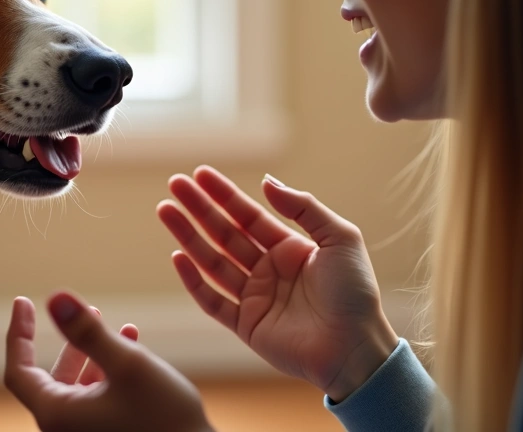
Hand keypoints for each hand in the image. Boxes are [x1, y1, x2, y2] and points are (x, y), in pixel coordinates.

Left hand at [4, 291, 213, 431]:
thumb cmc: (164, 419)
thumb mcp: (127, 364)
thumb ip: (88, 331)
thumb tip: (55, 298)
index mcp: (57, 415)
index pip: (18, 370)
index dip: (18, 333)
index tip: (23, 301)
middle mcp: (65, 429)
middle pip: (49, 378)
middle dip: (71, 340)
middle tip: (89, 310)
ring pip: (77, 386)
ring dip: (95, 354)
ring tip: (120, 327)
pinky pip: (97, 399)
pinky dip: (109, 372)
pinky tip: (134, 348)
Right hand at [157, 166, 398, 401]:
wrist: (356, 348)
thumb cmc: (356, 293)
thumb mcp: (340, 238)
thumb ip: (304, 207)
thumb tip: (266, 182)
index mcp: (290, 248)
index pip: (249, 215)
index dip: (224, 194)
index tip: (200, 174)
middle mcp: (269, 269)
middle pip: (225, 233)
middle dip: (199, 209)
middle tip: (175, 184)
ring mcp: (255, 297)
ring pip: (213, 261)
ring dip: (188, 236)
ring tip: (166, 211)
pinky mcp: (246, 325)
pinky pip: (213, 301)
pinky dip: (193, 280)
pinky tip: (178, 257)